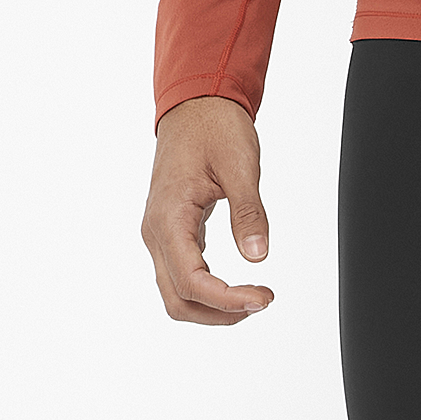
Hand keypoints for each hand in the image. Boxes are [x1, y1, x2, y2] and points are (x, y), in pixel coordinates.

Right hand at [141, 96, 274, 324]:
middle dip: (219, 314)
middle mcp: (156, 231)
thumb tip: (257, 257)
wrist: (194, 105)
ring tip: (252, 300)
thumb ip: (248, 213)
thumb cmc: (214, 128)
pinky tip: (237, 288)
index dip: (227, 300)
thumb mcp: (240, 166)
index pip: (191, 281)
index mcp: (169, 217)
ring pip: (177, 294)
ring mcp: (160, 235)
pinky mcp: (172, 234)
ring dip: (212, 308)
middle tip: (261, 302)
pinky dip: (208, 292)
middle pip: (177, 300)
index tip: (263, 298)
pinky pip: (183, 276)